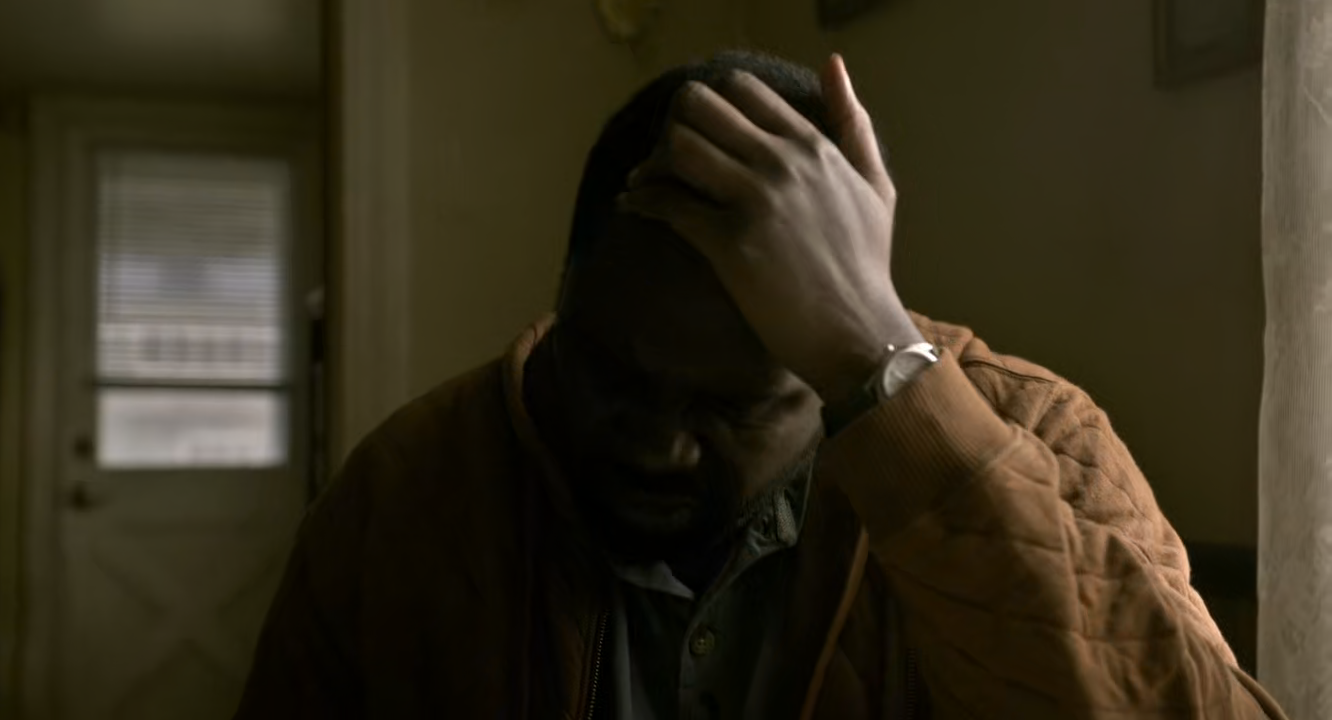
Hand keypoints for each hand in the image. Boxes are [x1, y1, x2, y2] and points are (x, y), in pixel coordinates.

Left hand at [620, 54, 924, 405]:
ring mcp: (756, 200)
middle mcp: (782, 162)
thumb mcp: (875, 185)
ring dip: (653, 162)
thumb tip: (832, 64)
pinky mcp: (731, 243)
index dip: (709, 106)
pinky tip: (632, 206)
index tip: (697, 133)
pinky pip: (669, 204)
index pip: (741, 89)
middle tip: (664, 158)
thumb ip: (852, 122)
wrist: (858, 335)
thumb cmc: (866, 266)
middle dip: (673, 126)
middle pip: (700, 107)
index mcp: (811, 146)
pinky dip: (641, 201)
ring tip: (644, 184)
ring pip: (679, 147)